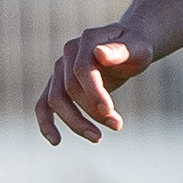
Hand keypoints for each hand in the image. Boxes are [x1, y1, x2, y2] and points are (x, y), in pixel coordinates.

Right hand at [36, 25, 154, 143]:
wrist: (129, 45)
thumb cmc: (136, 47)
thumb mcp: (137, 47)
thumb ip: (120, 51)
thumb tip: (99, 53)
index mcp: (87, 41)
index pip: (82, 69)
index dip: (94, 92)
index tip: (110, 111)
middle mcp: (68, 53)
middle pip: (70, 89)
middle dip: (92, 111)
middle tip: (117, 125)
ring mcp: (60, 69)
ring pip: (55, 100)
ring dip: (75, 122)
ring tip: (98, 138)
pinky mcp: (59, 84)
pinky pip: (44, 104)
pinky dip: (46, 122)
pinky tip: (56, 141)